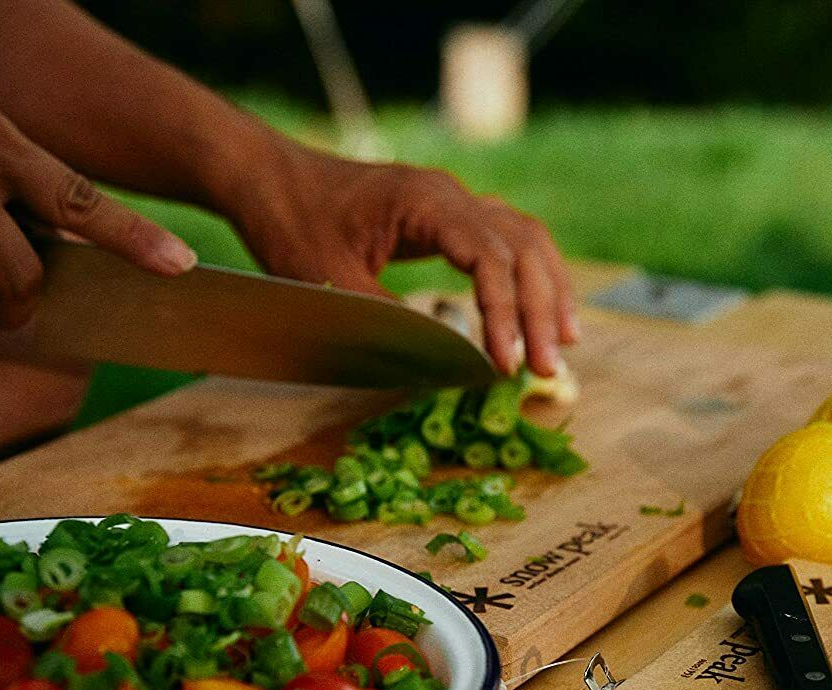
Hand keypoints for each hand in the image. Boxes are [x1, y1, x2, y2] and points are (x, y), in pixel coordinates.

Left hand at [220, 140, 577, 375]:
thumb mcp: (327, 281)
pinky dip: (528, 277)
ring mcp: (452, 202)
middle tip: (545, 368)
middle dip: (539, 310)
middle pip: (521, 247)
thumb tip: (439, 364)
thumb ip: (384, 321)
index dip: (504, 314)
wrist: (267, 178)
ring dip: (548, 291)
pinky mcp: (447, 217)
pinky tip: (539, 310)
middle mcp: (449, 195)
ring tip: (563, 343)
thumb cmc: (290, 225)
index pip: (489, 256)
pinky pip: (506, 239)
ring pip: (524, 239)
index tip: (505, 364)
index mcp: (424, 202)